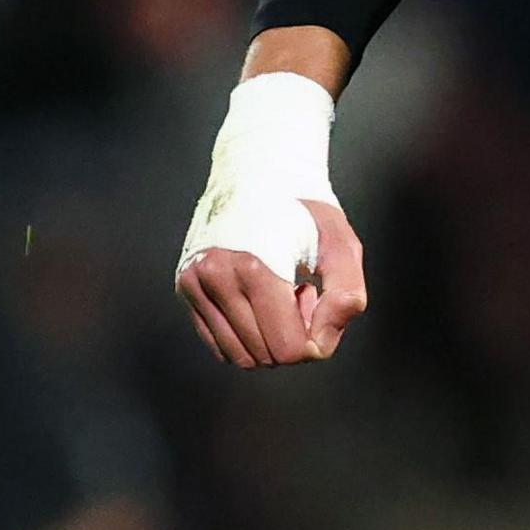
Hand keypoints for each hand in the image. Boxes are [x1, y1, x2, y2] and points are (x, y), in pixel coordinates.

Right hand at [177, 194, 365, 367]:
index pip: (288, 349)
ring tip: (279, 295)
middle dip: (292, 337)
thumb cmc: (304, 211)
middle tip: (301, 293)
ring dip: (268, 338)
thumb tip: (319, 346)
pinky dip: (245, 334)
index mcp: (256, 267)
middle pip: (265, 356)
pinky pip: (219, 343)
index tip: (317, 302)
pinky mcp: (184, 288)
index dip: (315, 339)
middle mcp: (216, 277)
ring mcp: (194, 283)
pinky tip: (257, 299)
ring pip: (239, 356)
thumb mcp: (341, 244)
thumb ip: (345, 296)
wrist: (256, 174)